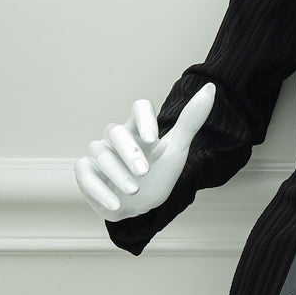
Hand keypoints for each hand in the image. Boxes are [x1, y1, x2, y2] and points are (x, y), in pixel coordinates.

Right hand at [74, 82, 216, 221]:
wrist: (142, 206)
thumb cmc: (159, 173)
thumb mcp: (177, 149)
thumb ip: (191, 120)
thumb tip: (211, 88)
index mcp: (139, 128)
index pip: (139, 108)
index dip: (144, 119)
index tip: (154, 138)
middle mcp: (116, 138)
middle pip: (115, 131)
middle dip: (129, 152)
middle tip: (144, 172)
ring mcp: (99, 154)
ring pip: (100, 152)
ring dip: (116, 173)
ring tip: (133, 190)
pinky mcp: (86, 173)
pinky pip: (84, 174)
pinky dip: (98, 190)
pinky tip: (114, 204)